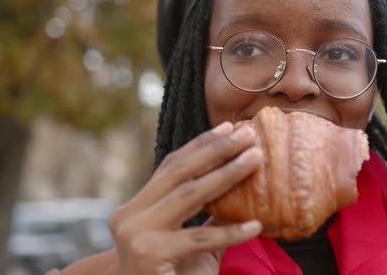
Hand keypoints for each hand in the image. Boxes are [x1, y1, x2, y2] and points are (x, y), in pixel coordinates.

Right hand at [109, 122, 263, 274]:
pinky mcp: (151, 255)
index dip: (200, 145)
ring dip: (227, 174)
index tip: (228, 127)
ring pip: (190, 195)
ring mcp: (137, 234)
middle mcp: (129, 216)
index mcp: (135, 207)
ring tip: (256, 159)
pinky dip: (231, 231)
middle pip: (179, 173)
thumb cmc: (170, 274)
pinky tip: (257, 225)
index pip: (171, 166)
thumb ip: (201, 212)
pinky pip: (200, 238)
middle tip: (247, 134)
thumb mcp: (184, 238)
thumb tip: (234, 178)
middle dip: (216, 150)